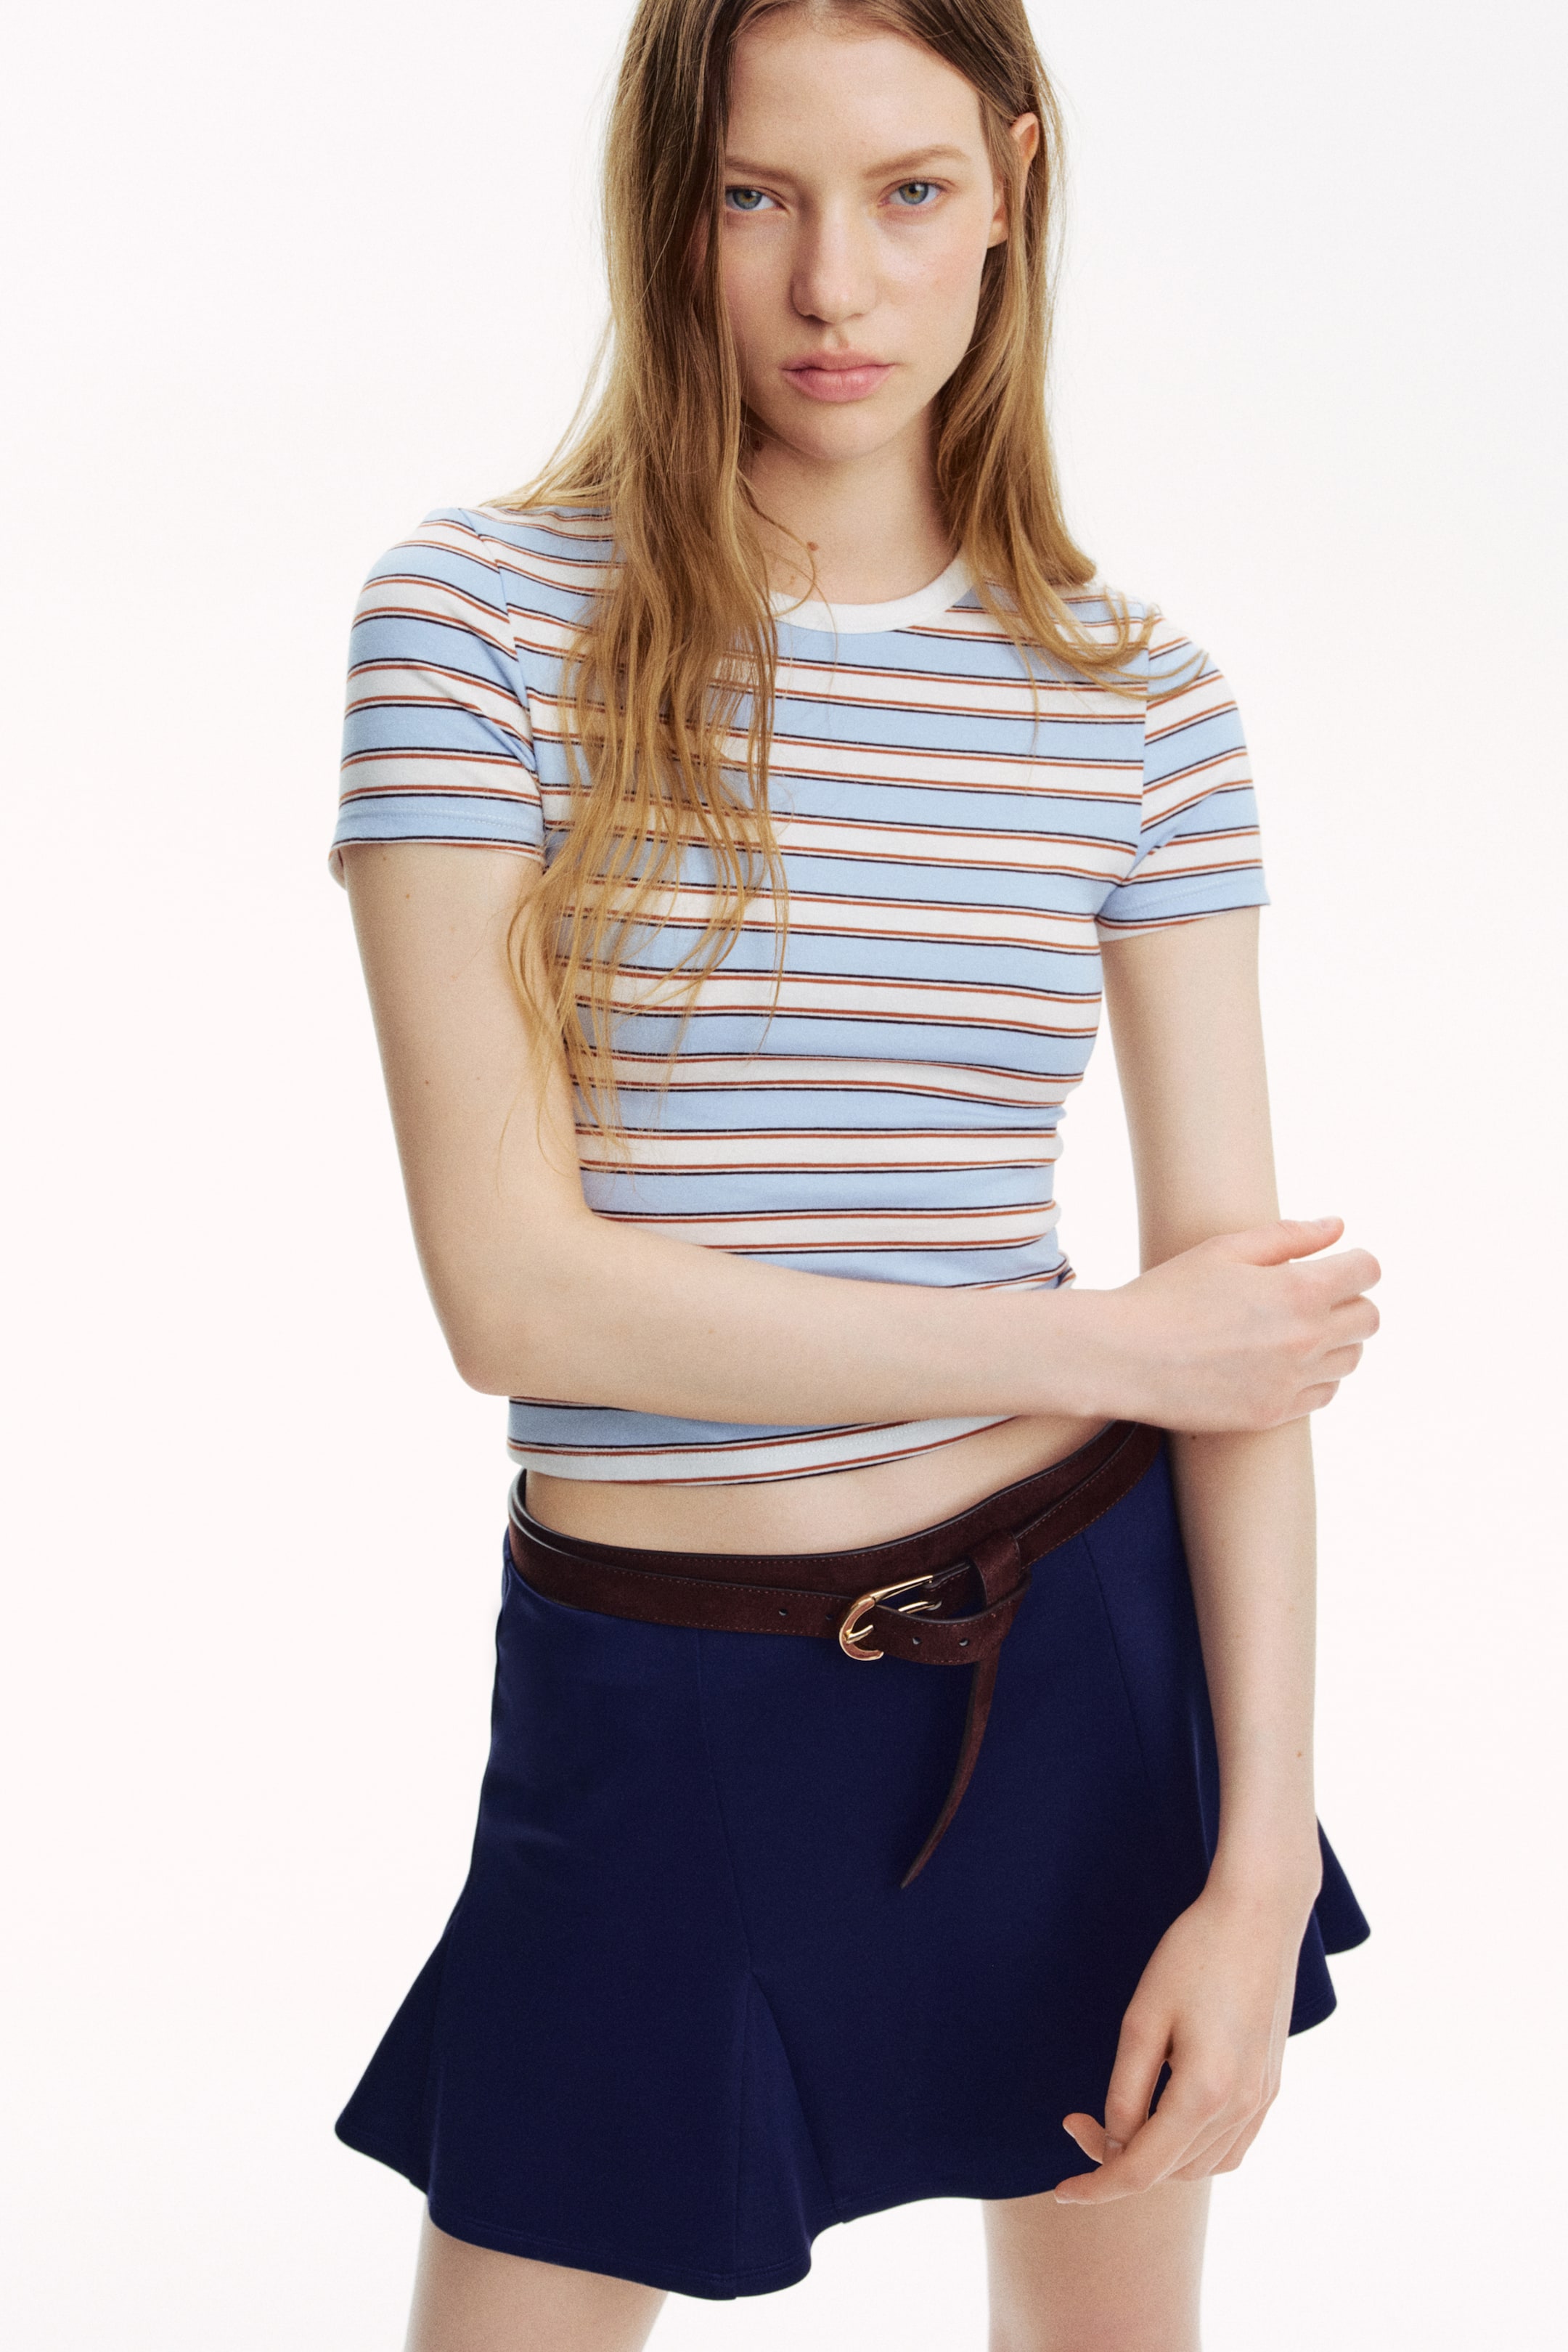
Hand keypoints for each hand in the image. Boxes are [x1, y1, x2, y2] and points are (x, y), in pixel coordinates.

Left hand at [1053, 1877, 1313, 2202]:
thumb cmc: (1194, 1954)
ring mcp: (1262, 2101)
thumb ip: (1126, 2090)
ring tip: (1118, 2118)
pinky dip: (1193, 2151)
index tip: (1059, 2191)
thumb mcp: (1143, 2018)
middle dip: (1117, 2160)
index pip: (1142, 2169)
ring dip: (1156, 2159)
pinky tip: (1167, 2123)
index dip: (1096, 2186)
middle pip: (1170, 2171)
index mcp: (1205, 2093)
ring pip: (1201, 2166)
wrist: (1260, 1913)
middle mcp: (1241, 2109)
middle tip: (1077, 2120)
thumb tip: (1115, 2140)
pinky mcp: (1271, 2086)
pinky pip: (1230, 2147)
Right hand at [1077, 1216, 1380, 1431]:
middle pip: (1369, 1318)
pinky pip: (1324, 1394)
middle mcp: (1306, 1339)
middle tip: (1314, 1295)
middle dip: (1350, 1300)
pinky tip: (1283, 1362)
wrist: (1124, 1358)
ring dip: (1336, 1340)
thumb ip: (1289, 1236)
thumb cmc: (1167, 1294)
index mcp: (1298, 1290)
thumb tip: (1338, 1227)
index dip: (1355, 1262)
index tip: (1336, 1264)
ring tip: (1295, 1329)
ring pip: (1352, 1359)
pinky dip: (1315, 1376)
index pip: (1367, 1272)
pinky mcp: (1274, 1413)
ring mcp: (1292, 1381)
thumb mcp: (1224, 1250)